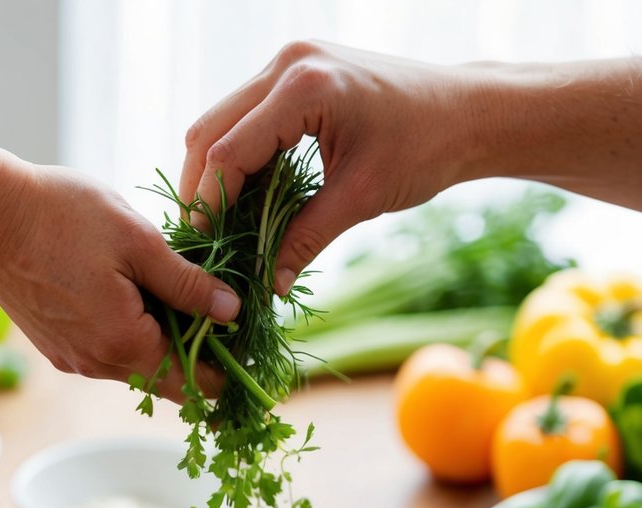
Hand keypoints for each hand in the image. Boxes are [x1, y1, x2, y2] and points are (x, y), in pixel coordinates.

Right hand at [0, 158, 239, 401]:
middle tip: (231, 326)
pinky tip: (142, 299)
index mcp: (125, 345)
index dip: (228, 374)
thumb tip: (232, 313)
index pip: (194, 383)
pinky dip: (135, 336)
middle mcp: (99, 366)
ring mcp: (75, 360)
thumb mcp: (138, 240)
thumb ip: (188, 283)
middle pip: (169, 379)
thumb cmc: (59, 215)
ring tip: (190, 303)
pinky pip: (110, 352)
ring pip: (139, 365)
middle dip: (201, 359)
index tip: (253, 357)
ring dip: (166, 343)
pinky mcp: (58, 346)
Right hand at [180, 41, 468, 295]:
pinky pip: (247, 118)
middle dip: (201, 189)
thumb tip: (268, 285)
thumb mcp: (360, 198)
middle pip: (210, 129)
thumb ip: (305, 239)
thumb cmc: (424, 149)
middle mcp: (288, 63)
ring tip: (218, 225)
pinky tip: (243, 199)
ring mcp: (289, 63)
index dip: (211, 204)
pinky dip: (239, 159)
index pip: (229, 151)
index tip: (203, 249)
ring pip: (221, 122)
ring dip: (215, 174)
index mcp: (304, 85)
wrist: (465, 112)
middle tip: (201, 241)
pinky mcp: (295, 75)